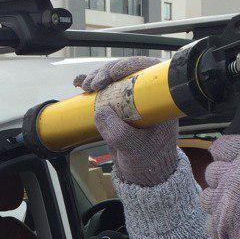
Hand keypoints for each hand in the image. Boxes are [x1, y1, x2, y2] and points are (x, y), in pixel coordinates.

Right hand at [74, 56, 178, 187]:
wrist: (143, 172)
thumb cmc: (149, 160)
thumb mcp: (135, 149)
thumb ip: (119, 133)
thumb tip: (100, 110)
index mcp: (160, 101)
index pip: (150, 71)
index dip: (131, 66)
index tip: (114, 73)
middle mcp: (147, 96)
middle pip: (127, 71)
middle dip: (108, 72)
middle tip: (95, 83)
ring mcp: (131, 100)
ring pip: (113, 79)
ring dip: (97, 78)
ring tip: (86, 86)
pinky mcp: (118, 106)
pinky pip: (104, 91)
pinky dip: (90, 85)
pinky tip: (79, 83)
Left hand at [200, 135, 239, 238]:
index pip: (225, 145)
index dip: (226, 150)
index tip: (228, 154)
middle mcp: (236, 177)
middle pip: (212, 171)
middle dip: (223, 177)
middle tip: (237, 184)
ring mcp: (226, 203)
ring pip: (206, 197)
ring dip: (217, 201)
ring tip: (233, 207)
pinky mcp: (223, 229)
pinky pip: (210, 225)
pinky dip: (219, 227)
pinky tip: (233, 228)